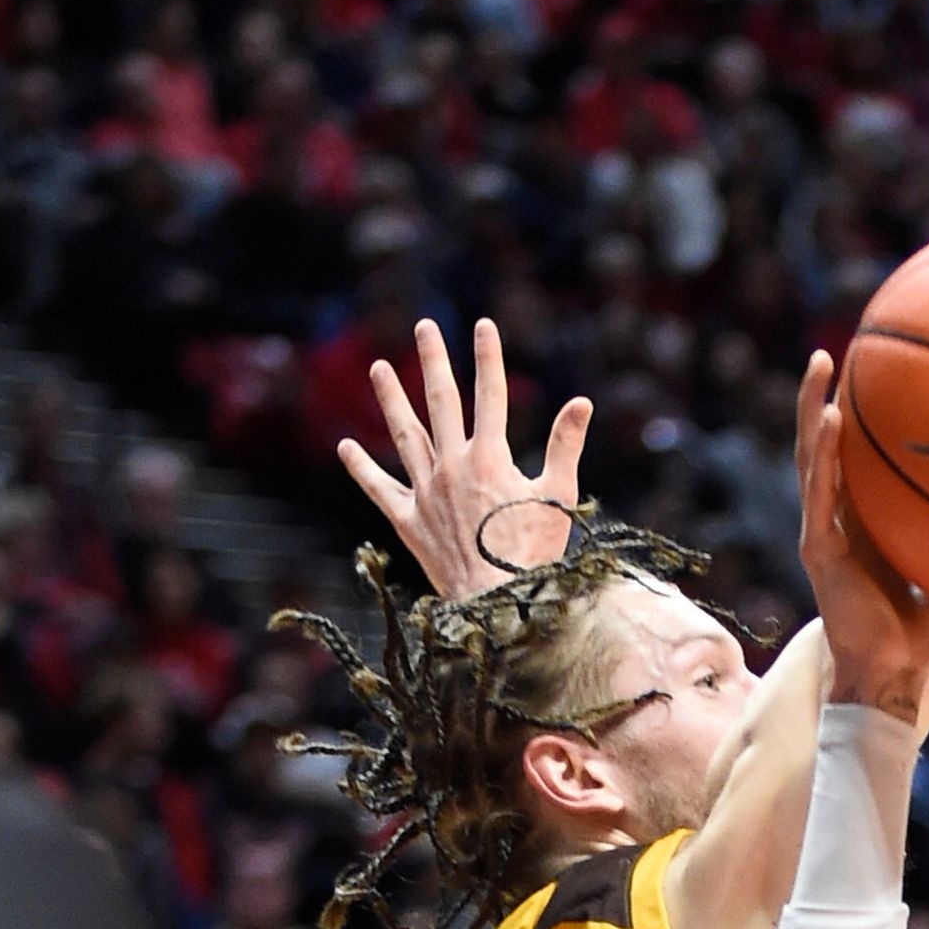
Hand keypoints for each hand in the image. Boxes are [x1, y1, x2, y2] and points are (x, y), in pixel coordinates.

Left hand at [341, 316, 591, 598]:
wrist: (496, 603)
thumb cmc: (534, 555)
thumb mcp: (558, 496)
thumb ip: (565, 445)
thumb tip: (582, 401)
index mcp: (489, 458)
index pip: (490, 395)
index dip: (488, 358)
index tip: (483, 325)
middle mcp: (451, 466)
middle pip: (440, 402)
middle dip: (433, 361)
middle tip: (424, 327)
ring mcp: (425, 492)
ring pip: (404, 435)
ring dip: (391, 399)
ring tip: (378, 368)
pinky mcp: (407, 520)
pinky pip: (379, 489)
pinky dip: (361, 468)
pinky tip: (345, 446)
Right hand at [794, 351, 928, 717]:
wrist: (892, 676)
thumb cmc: (924, 635)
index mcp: (867, 522)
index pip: (857, 458)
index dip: (861, 416)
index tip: (872, 368)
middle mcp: (841, 520)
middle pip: (827, 446)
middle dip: (826, 396)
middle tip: (837, 349)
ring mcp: (826, 533)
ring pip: (813, 459)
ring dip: (814, 409)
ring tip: (821, 363)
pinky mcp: (820, 552)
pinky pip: (820, 497)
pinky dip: (825, 457)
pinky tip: (833, 419)